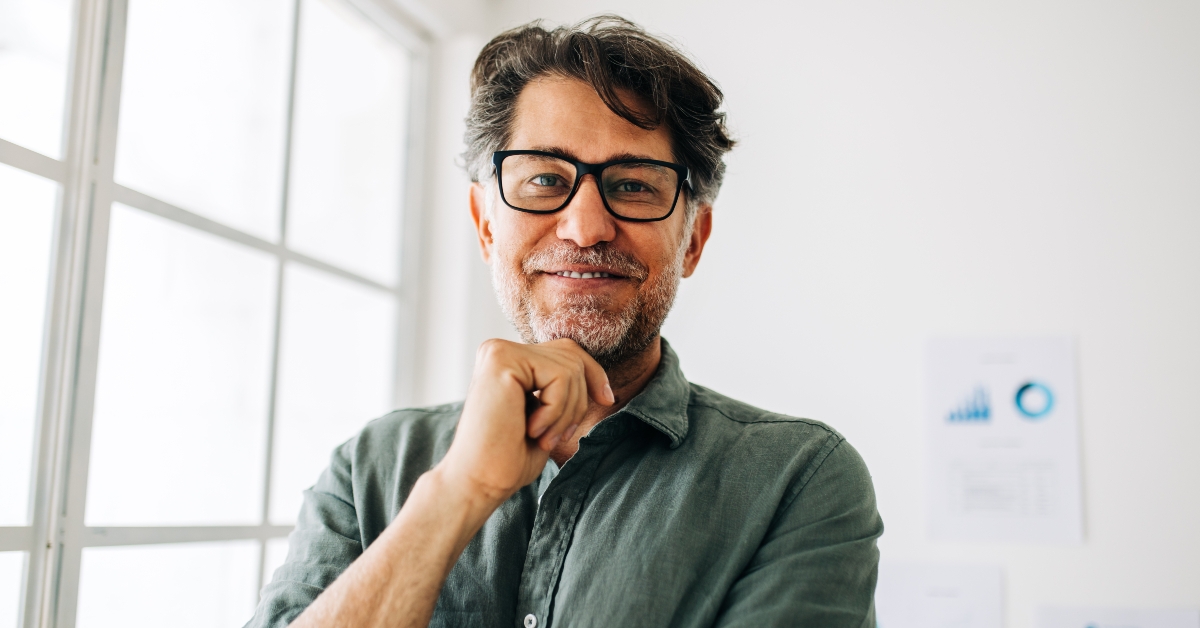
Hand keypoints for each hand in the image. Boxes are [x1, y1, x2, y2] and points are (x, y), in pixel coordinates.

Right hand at [435, 338, 614, 505]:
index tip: (607, 399)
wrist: (479, 481)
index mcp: (509, 361)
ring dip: (566, 413)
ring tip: (541, 438)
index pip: (566, 351)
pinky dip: (556, 410)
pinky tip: (531, 429)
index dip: (594, 373)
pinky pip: (558, 376)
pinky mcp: (501, 360)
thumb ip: (560, 388)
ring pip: (569, 368)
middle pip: (571, 356)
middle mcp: (499, 350)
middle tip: (556, 437)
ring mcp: (499, 351)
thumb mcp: (546, 415)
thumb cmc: (510, 457)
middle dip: (578, 401)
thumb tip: (598, 377)